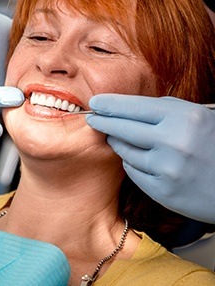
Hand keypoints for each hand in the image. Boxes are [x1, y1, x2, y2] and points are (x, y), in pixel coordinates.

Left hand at [86, 94, 214, 223]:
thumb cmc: (214, 145)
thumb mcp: (197, 117)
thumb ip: (163, 111)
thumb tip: (124, 108)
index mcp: (184, 117)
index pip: (133, 107)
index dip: (110, 104)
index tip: (95, 103)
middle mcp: (174, 142)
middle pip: (122, 128)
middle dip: (103, 122)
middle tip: (92, 119)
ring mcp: (167, 169)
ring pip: (125, 151)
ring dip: (118, 142)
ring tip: (116, 137)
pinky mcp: (163, 191)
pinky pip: (134, 171)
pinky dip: (132, 162)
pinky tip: (137, 158)